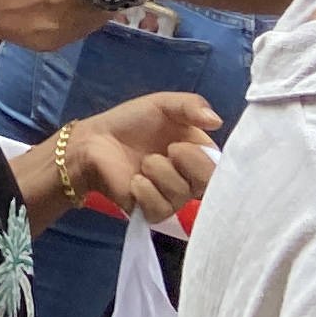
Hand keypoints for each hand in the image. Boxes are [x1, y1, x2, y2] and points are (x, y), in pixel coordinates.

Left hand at [66, 91, 221, 222]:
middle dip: (191, 162)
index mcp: (198, 154)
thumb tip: (217, 122)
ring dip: (161, 172)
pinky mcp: (150, 212)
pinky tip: (134, 180)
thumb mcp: (163, 105)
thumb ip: (191, 106)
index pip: (221, 166)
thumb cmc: (130, 122)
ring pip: (182, 194)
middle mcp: (189, 179)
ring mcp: (171, 198)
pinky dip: (147, 192)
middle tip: (170, 149)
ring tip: (143, 161)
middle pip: (209, 183)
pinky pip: (161, 210)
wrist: (95, 140)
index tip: (186, 143)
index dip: (208, 158)